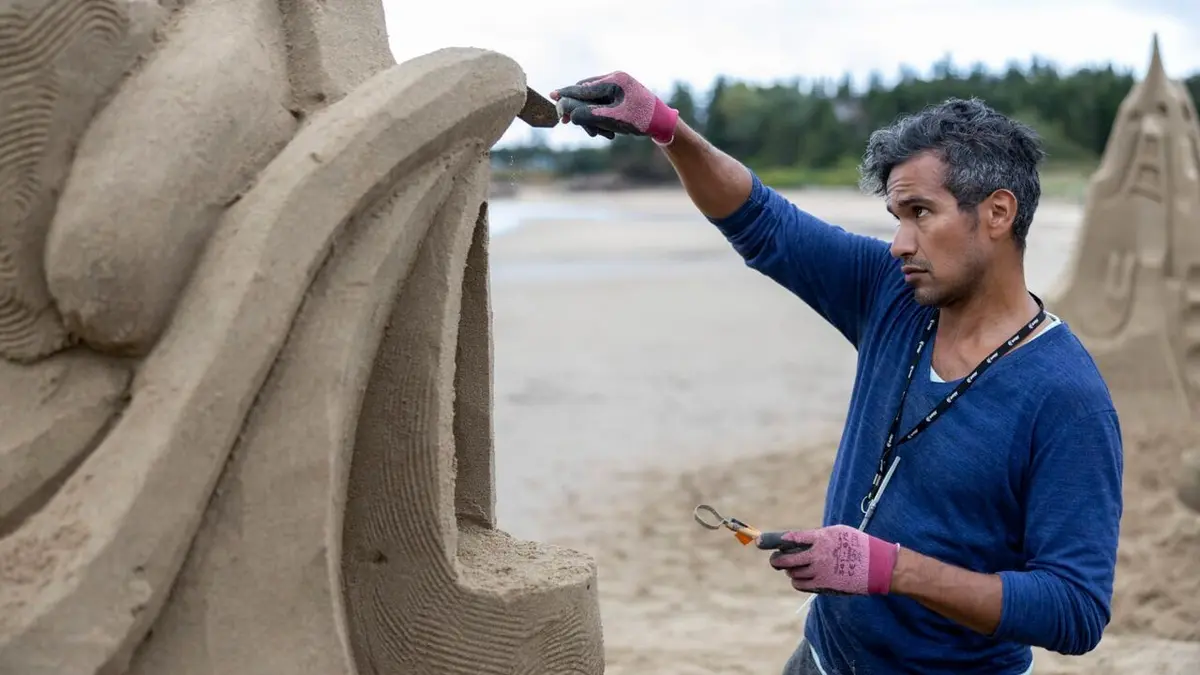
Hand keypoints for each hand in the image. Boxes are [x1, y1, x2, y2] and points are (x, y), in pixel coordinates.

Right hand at [550, 72, 679, 143]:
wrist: (663, 124)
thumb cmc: (641, 121)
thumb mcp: (613, 120)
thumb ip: (589, 115)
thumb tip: (568, 113)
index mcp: (615, 80)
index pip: (584, 87)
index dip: (566, 94)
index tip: (551, 96)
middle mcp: (616, 80)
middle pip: (586, 93)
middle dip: (580, 111)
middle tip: (569, 123)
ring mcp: (619, 87)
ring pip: (593, 101)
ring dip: (591, 118)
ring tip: (598, 134)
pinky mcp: (621, 96)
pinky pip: (602, 105)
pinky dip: (600, 118)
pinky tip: (607, 132)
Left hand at [757, 525, 899, 595]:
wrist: (878, 566)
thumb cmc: (857, 544)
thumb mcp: (837, 532)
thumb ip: (815, 536)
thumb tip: (794, 540)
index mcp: (820, 538)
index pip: (789, 538)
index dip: (771, 541)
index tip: (759, 542)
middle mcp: (817, 556)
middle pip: (785, 559)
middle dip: (775, 560)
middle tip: (775, 559)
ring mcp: (820, 573)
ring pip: (791, 573)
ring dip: (790, 570)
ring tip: (796, 566)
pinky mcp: (823, 586)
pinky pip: (800, 585)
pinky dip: (797, 581)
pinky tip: (801, 576)